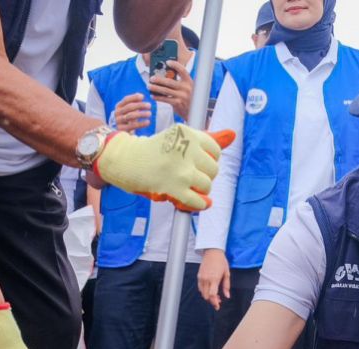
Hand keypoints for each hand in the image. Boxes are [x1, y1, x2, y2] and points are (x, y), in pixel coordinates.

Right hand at [93, 125, 234, 211]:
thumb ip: (208, 138)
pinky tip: (196, 201)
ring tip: (186, 185)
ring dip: (199, 190)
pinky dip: (199, 204)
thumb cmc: (155, 149)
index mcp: (188, 133)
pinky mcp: (174, 187)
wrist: (124, 160)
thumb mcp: (180, 138)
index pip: (215, 150)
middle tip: (188, 174)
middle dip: (204, 175)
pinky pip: (198, 201)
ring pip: (207, 185)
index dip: (207, 159)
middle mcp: (186, 149)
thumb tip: (233, 135)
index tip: (195, 161)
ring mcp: (181, 169)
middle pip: (213, 169)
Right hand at [112, 93, 151, 133]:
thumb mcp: (129, 110)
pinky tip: (148, 122)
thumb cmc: (127, 118)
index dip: (134, 97)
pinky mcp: (122, 130)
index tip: (143, 97)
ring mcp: (118, 121)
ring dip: (141, 114)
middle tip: (149, 105)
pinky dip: (141, 124)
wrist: (119, 131)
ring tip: (149, 113)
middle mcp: (117, 113)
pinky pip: (132, 126)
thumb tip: (140, 95)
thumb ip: (134, 102)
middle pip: (129, 107)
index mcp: (118, 106)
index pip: (126, 100)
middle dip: (140, 105)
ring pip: (130, 116)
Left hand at [149, 59, 192, 120]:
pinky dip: (158, 97)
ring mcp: (182, 96)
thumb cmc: (188, 98)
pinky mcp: (178, 103)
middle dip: (159, 79)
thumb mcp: (187, 88)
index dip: (175, 65)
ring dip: (156, 88)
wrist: (194, 112)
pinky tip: (153, 95)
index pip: (182, 70)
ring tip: (149, 86)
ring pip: (166, 90)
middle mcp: (186, 88)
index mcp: (189, 81)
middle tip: (151, 78)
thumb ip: (178, 82)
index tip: (167, 62)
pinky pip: (165, 99)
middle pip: (170, 81)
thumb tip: (164, 76)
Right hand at [198, 249, 230, 309]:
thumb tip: (227, 296)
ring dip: (208, 296)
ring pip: (202, 292)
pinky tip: (210, 290)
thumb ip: (226, 286)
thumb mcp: (227, 274)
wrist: (212, 252)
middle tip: (218, 300)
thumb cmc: (221, 262)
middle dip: (212, 300)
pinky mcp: (199, 276)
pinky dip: (204, 291)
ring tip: (215, 295)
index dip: (214, 302)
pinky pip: (200, 287)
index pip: (212, 295)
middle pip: (206, 296)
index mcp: (214, 279)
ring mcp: (201, 278)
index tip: (217, 306)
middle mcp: (206, 279)